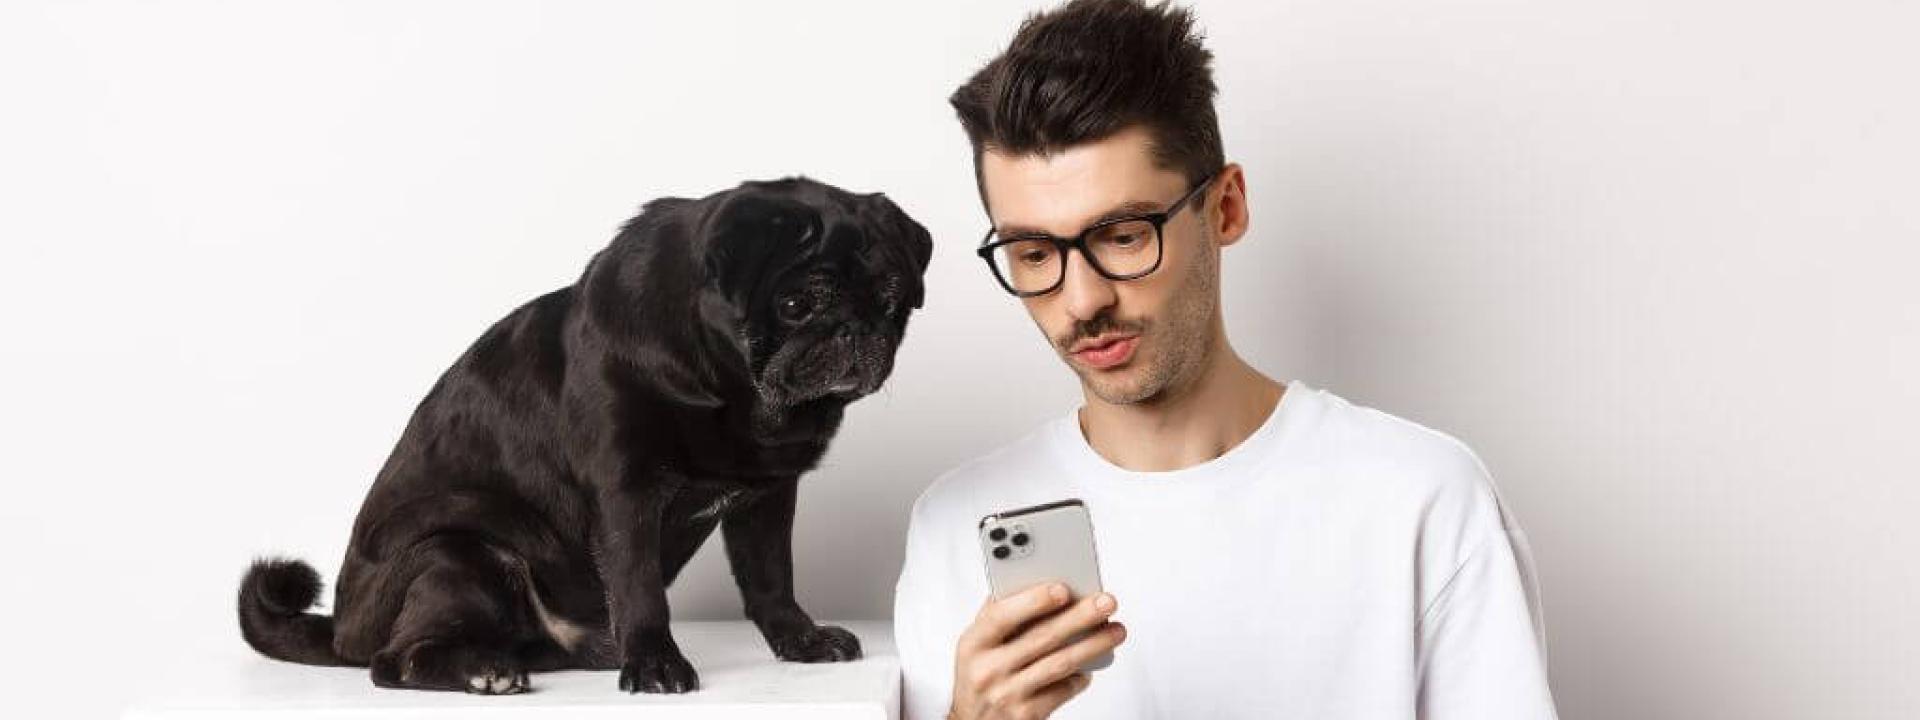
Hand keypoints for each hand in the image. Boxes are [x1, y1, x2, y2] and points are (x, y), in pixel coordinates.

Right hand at [948, 582, 1125, 719]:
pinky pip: (1063, 690)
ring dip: (1093, 644)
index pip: (1001, 616)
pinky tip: (1090, 666)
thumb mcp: (976, 645)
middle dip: (1080, 617)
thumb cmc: (980, 675)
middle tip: (1107, 602)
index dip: (1032, 601)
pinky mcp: (1026, 715)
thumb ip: (998, 614)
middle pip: (1041, 637)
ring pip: (1060, 663)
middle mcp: (987, 670)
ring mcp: (1007, 694)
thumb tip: (1037, 580)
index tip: (1063, 588)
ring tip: (1116, 630)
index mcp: (973, 644)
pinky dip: (1081, 676)